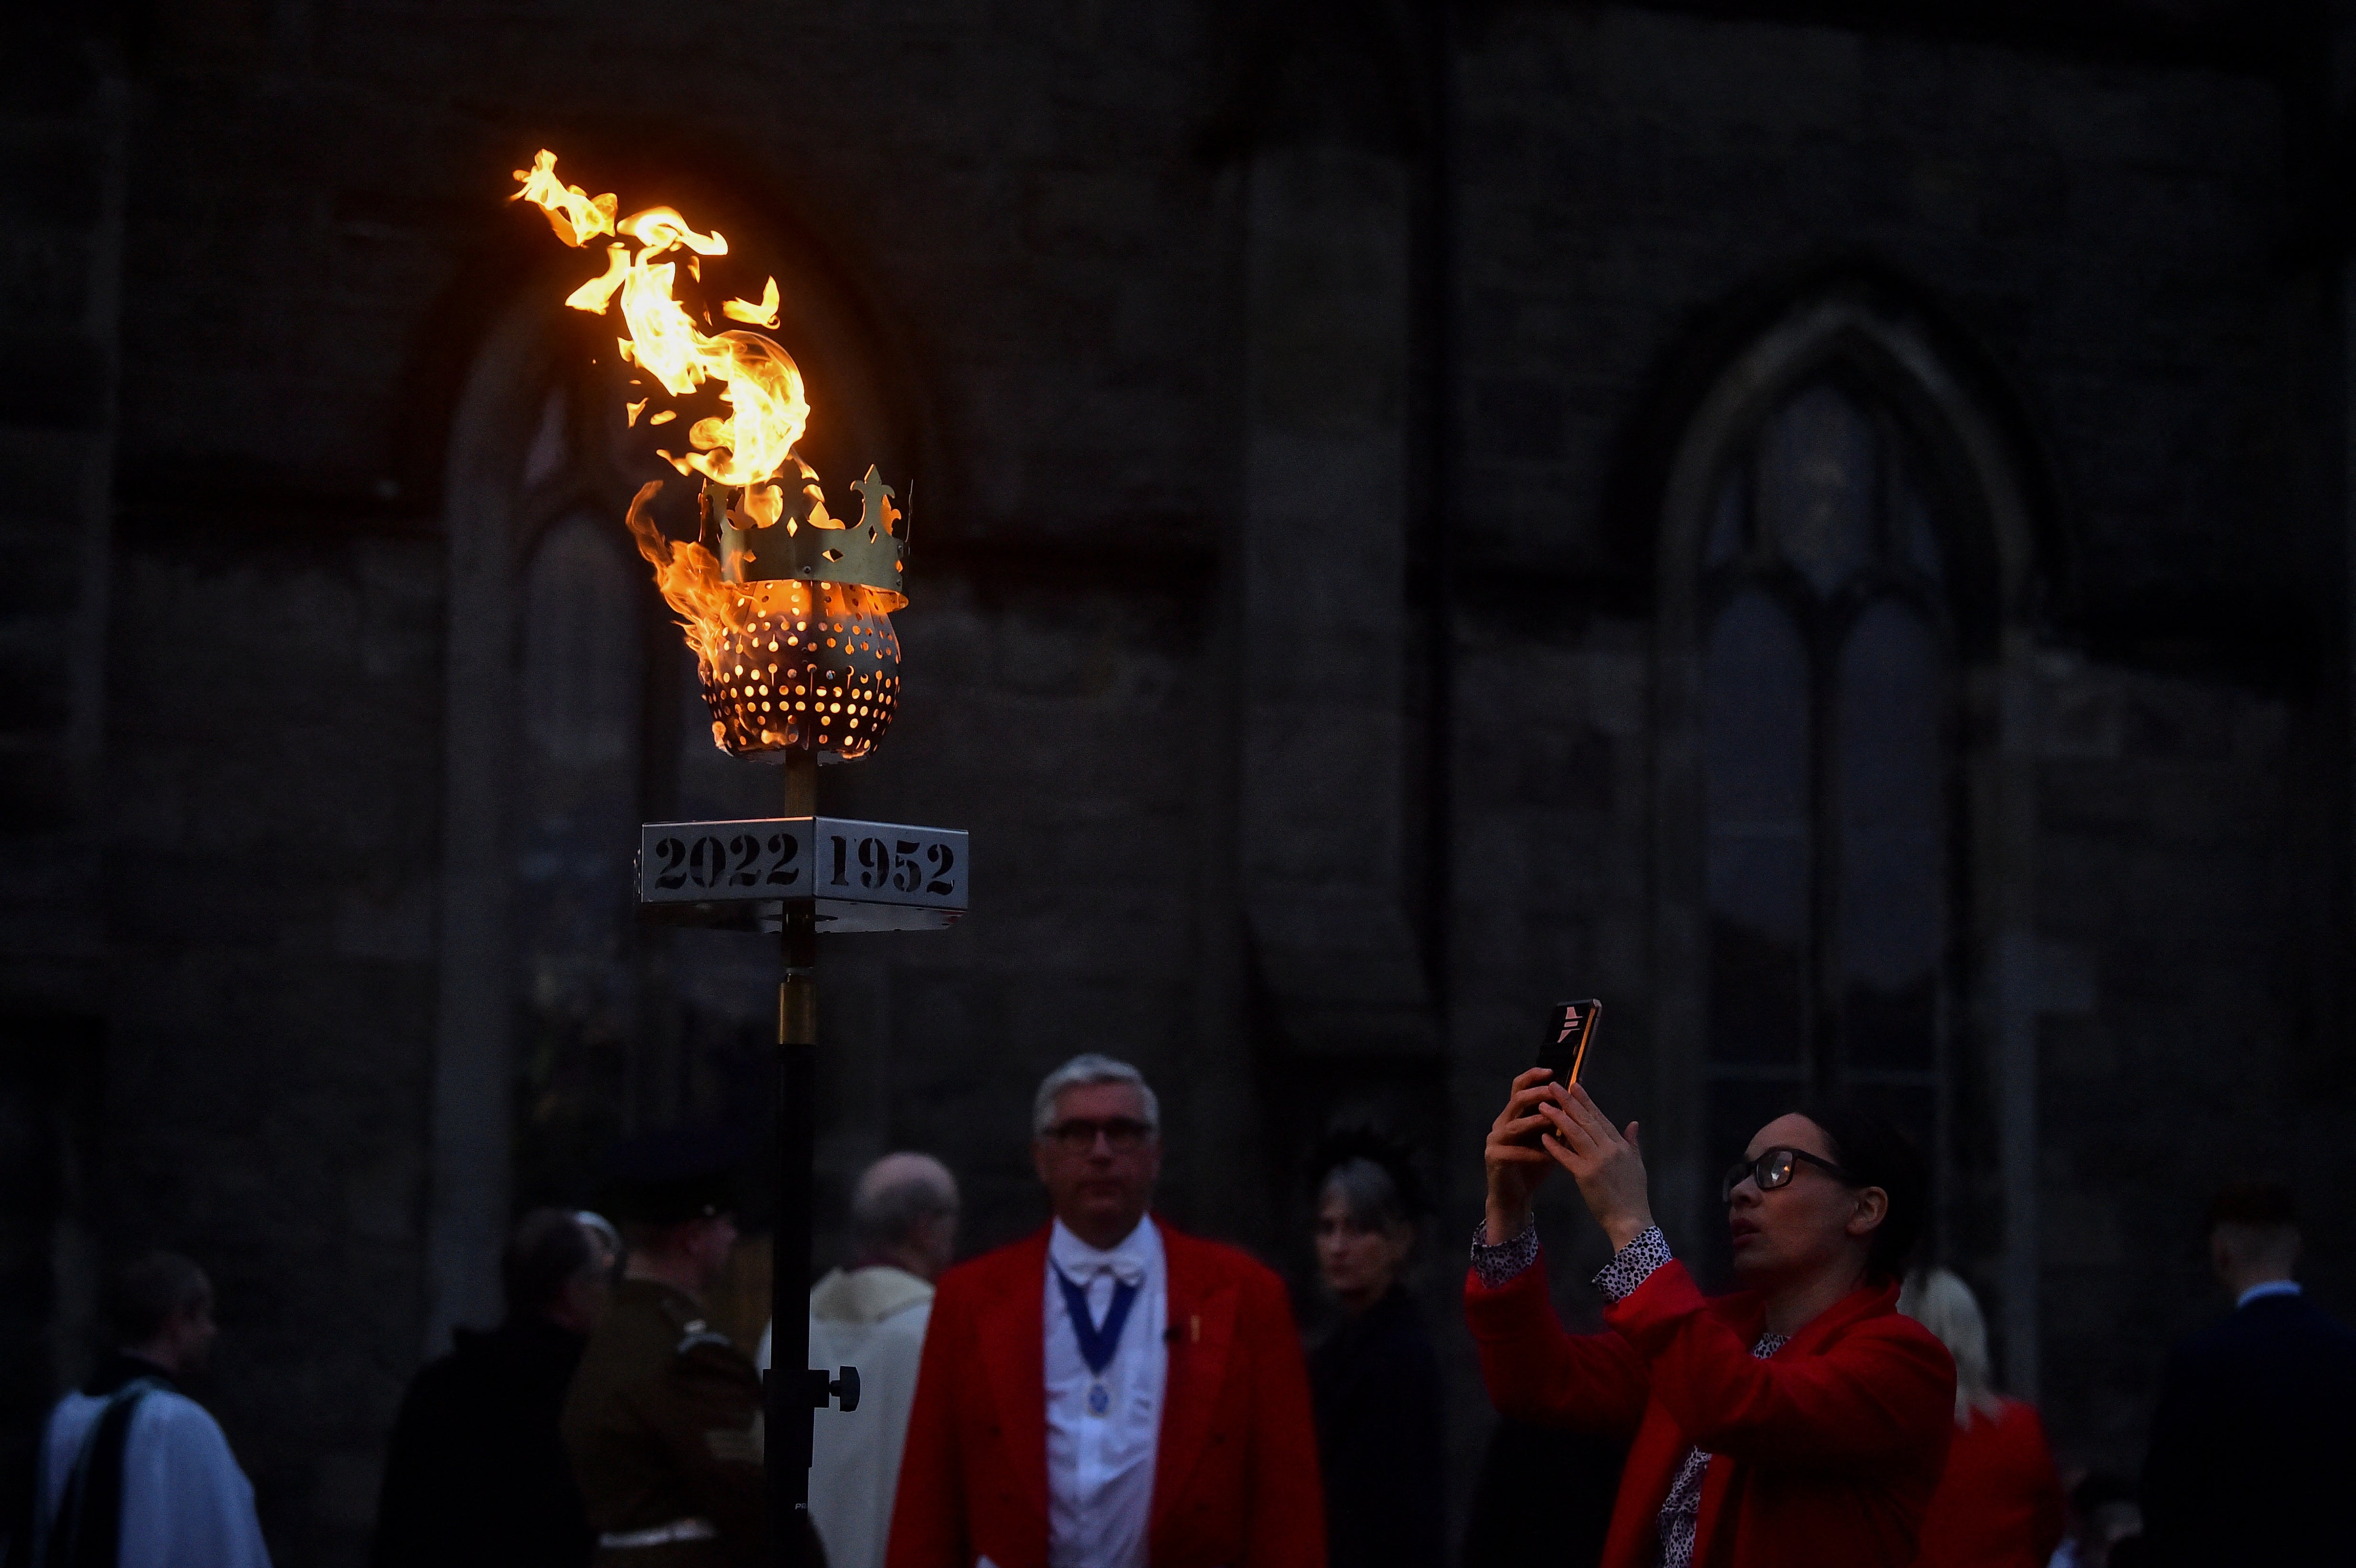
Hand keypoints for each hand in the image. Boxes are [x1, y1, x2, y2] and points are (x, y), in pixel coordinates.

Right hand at [1482, 1068, 1560, 1244]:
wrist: (1514, 1195)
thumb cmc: (1533, 1165)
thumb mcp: (1548, 1140)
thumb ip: (1556, 1122)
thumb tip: (1578, 1103)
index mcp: (1514, 1114)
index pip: (1520, 1087)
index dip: (1534, 1076)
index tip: (1553, 1071)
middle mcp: (1502, 1122)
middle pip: (1517, 1099)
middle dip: (1537, 1094)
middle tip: (1555, 1092)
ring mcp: (1495, 1139)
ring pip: (1514, 1124)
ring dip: (1535, 1121)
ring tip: (1553, 1121)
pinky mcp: (1494, 1157)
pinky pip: (1514, 1152)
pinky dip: (1533, 1153)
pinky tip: (1549, 1157)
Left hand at [1537, 1082, 1654, 1251]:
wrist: (1630, 1219)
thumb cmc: (1633, 1193)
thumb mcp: (1636, 1164)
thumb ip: (1632, 1142)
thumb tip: (1633, 1124)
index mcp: (1620, 1145)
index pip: (1600, 1117)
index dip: (1586, 1101)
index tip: (1574, 1085)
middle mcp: (1609, 1149)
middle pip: (1586, 1120)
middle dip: (1569, 1101)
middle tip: (1554, 1085)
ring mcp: (1597, 1161)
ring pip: (1575, 1133)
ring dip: (1558, 1118)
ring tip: (1543, 1105)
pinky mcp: (1585, 1175)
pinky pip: (1567, 1157)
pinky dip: (1555, 1146)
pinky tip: (1543, 1136)